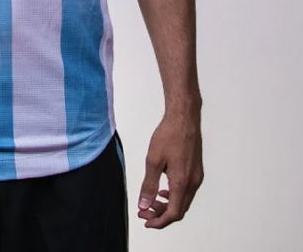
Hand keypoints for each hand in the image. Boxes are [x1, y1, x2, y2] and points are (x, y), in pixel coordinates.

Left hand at [137, 110, 203, 228]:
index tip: (146, 221)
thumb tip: (144, 204)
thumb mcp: (153, 160)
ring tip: (151, 203)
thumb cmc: (169, 135)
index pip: (173, 213)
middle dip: (161, 215)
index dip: (159, 221)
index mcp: (182, 182)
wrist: (184, 118)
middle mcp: (193, 183)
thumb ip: (149, 185)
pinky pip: (186, 191)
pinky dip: (174, 196)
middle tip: (144, 212)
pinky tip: (163, 191)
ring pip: (183, 201)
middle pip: (179, 210)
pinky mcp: (196, 171)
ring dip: (167, 206)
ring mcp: (196, 177)